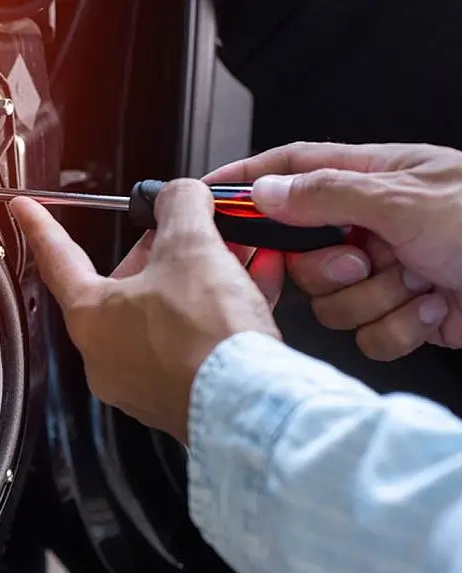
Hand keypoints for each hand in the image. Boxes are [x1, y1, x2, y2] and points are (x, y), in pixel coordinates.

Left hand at [11, 179, 281, 441]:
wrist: (249, 405)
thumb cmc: (206, 340)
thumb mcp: (191, 246)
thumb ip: (179, 206)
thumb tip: (179, 196)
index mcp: (90, 316)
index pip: (58, 258)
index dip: (41, 226)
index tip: (24, 210)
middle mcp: (106, 355)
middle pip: (125, 284)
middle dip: (160, 252)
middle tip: (185, 228)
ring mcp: (141, 382)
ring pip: (164, 314)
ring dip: (198, 280)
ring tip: (232, 256)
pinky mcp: (178, 397)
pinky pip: (193, 342)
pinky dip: (217, 314)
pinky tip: (252, 289)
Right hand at [206, 141, 461, 360]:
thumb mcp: (406, 200)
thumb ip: (327, 195)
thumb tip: (265, 192)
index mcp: (375, 180)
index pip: (294, 171)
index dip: (248, 182)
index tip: (206, 199)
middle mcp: (375, 226)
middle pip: (303, 251)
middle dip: (328, 269)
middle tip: (362, 260)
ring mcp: (390, 272)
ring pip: (332, 301)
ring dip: (373, 301)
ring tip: (416, 285)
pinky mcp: (406, 315)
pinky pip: (368, 333)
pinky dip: (399, 328)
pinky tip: (434, 309)